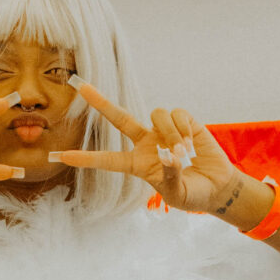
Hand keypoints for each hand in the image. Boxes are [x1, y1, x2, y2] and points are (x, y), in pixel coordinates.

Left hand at [49, 85, 264, 221]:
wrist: (218, 185)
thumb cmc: (193, 194)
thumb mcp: (178, 194)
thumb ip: (169, 178)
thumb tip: (168, 156)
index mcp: (137, 164)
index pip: (107, 160)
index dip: (85, 159)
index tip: (60, 156)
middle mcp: (145, 142)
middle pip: (118, 117)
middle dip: (99, 101)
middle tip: (78, 85)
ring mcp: (162, 130)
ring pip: (157, 114)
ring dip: (172, 134)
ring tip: (184, 154)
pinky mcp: (183, 121)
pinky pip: (177, 114)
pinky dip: (185, 129)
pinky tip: (193, 144)